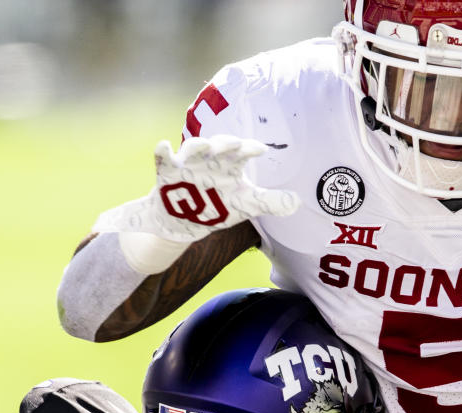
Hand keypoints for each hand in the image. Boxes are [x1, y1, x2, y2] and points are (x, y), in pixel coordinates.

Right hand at [93, 136, 299, 242]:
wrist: (189, 221)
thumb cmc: (220, 205)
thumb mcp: (246, 204)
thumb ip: (270, 202)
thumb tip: (298, 202)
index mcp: (230, 162)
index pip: (243, 151)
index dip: (251, 148)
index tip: (261, 150)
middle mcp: (211, 159)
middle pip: (219, 144)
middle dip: (226, 142)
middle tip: (235, 144)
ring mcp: (189, 164)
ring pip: (193, 147)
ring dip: (198, 145)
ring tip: (204, 145)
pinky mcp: (168, 172)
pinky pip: (163, 158)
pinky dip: (162, 151)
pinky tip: (164, 145)